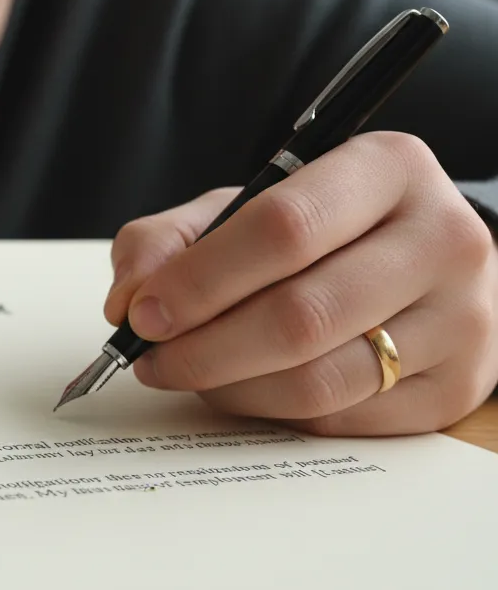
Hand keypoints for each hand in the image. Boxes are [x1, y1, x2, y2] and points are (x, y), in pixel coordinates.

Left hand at [104, 131, 497, 435]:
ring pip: (318, 379)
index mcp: (388, 169)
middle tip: (150, 358)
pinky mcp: (456, 389)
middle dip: (203, 348)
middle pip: (300, 315)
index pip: (283, 229)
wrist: (425, 263)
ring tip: (188, 373)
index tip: (144, 313)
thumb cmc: (323, 231)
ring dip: (229, 387)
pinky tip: (243, 388)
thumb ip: (171, 238)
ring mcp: (461, 319)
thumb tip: (129, 297)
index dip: (200, 280)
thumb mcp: (243, 206)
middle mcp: (443, 239)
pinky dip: (270, 412)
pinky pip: (338, 419)